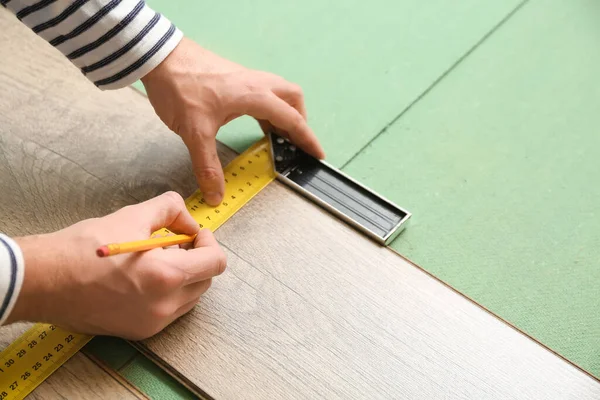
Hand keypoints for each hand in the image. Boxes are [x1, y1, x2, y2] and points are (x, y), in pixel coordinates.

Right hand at [6, 192, 225, 339]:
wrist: (43, 281)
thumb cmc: (82, 249)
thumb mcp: (132, 216)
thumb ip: (170, 209)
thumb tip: (188, 220)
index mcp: (167, 276)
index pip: (216, 262)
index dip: (209, 242)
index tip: (195, 234)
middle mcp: (164, 305)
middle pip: (205, 280)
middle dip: (197, 258)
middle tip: (174, 243)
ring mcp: (153, 323)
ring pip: (190, 297)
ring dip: (184, 276)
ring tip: (155, 260)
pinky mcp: (139, 331)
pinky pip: (170, 311)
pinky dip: (168, 293)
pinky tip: (143, 279)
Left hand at [141, 37, 325, 205]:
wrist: (159, 58)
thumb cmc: (180, 88)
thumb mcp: (194, 132)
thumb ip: (208, 166)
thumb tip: (216, 195)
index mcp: (255, 96)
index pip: (291, 119)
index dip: (307, 139)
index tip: (317, 154)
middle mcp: (256, 84)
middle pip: (293, 99)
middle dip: (299, 121)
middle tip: (295, 143)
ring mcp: (246, 78)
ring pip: (279, 93)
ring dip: (284, 113)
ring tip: (278, 136)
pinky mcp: (234, 77)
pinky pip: (263, 92)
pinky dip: (268, 108)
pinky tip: (256, 120)